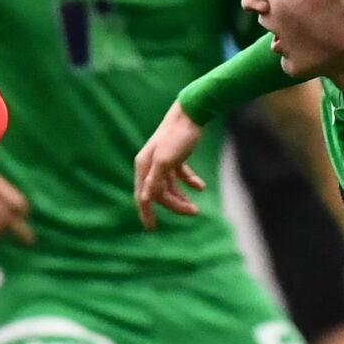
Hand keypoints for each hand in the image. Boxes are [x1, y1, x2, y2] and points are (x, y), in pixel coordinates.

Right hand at [133, 104, 208, 226]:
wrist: (190, 114)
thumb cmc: (177, 136)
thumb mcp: (166, 160)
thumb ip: (155, 180)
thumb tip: (144, 199)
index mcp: (144, 167)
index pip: (142, 195)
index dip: (146, 213)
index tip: (151, 229)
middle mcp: (150, 165)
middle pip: (159, 193)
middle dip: (175, 205)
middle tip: (194, 212)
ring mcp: (162, 162)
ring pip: (169, 187)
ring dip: (182, 198)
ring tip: (196, 208)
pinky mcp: (175, 157)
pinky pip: (180, 176)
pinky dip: (190, 182)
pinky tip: (201, 187)